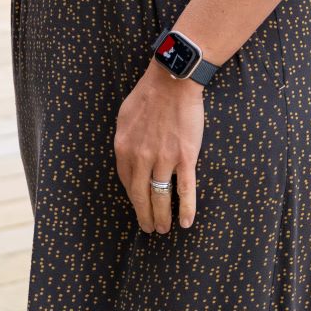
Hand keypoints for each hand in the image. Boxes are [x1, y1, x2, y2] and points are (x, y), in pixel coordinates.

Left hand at [114, 65, 203, 231]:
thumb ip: (125, 140)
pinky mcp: (185, 158)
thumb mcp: (125, 118)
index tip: (138, 205)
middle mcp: (141, 158)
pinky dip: (186, 209)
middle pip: (140, 196)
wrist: (173, 81)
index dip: (133, 197)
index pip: (126, 181)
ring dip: (162, 217)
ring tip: (163, 229)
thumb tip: (127, 157)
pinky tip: (186, 222)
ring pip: (161, 197)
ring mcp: (163, 159)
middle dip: (144, 215)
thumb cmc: (149, 95)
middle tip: (148, 228)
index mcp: (124, 148)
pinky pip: (185, 190)